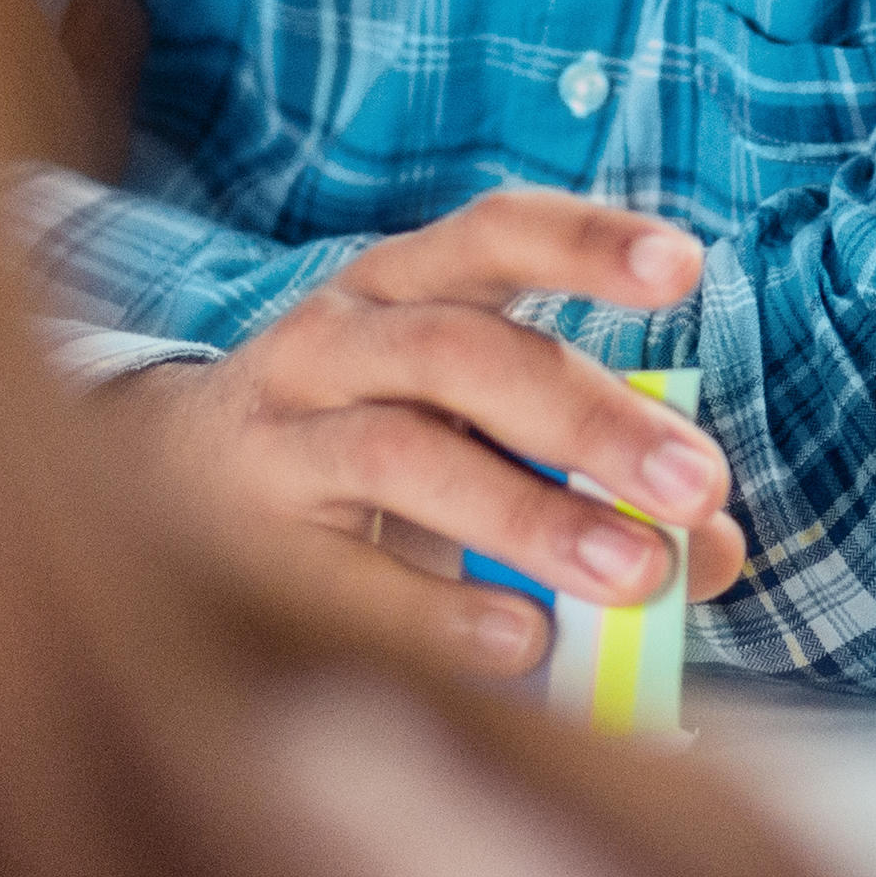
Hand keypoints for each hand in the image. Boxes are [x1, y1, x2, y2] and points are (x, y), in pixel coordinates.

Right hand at [116, 189, 745, 678]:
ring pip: (406, 453)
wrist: (157, 487)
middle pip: (467, 354)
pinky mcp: (244, 540)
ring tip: (637, 576)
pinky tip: (523, 642)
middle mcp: (336, 339)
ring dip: (531, 513)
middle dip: (591, 417)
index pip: (495, 234)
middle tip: (698, 486)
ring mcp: (282, 435)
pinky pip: (343, 575)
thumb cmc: (358, 445)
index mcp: (402, 285)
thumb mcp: (465, 425)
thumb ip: (589, 469)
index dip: (587, 241)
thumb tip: (718, 549)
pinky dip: (437, 609)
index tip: (687, 267)